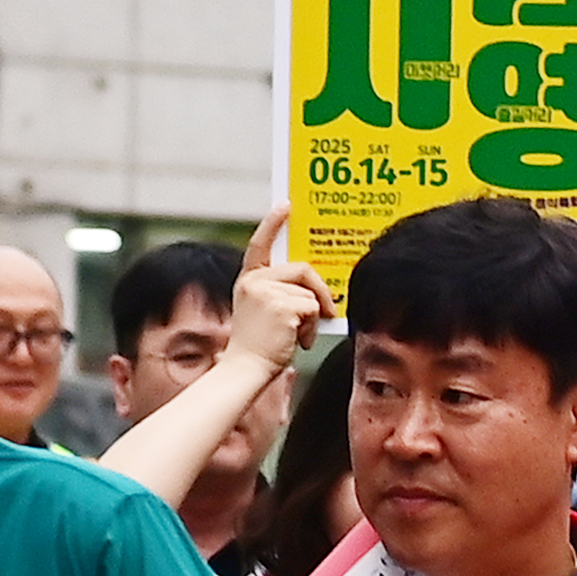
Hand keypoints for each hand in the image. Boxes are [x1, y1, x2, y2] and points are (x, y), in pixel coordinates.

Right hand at [230, 209, 331, 380]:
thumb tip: (315, 289)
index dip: (272, 223)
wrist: (245, 370)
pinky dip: (313, 328)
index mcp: (248, 281)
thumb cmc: (258, 348)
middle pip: (302, 270)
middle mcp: (254, 281)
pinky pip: (313, 308)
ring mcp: (266, 291)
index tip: (286, 205)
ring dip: (314, 318)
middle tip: (330, 311)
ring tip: (301, 337)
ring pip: (310, 294)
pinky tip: (300, 342)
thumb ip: (282, 293)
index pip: (260, 245)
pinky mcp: (282, 305)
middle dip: (321, 291)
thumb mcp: (265, 312)